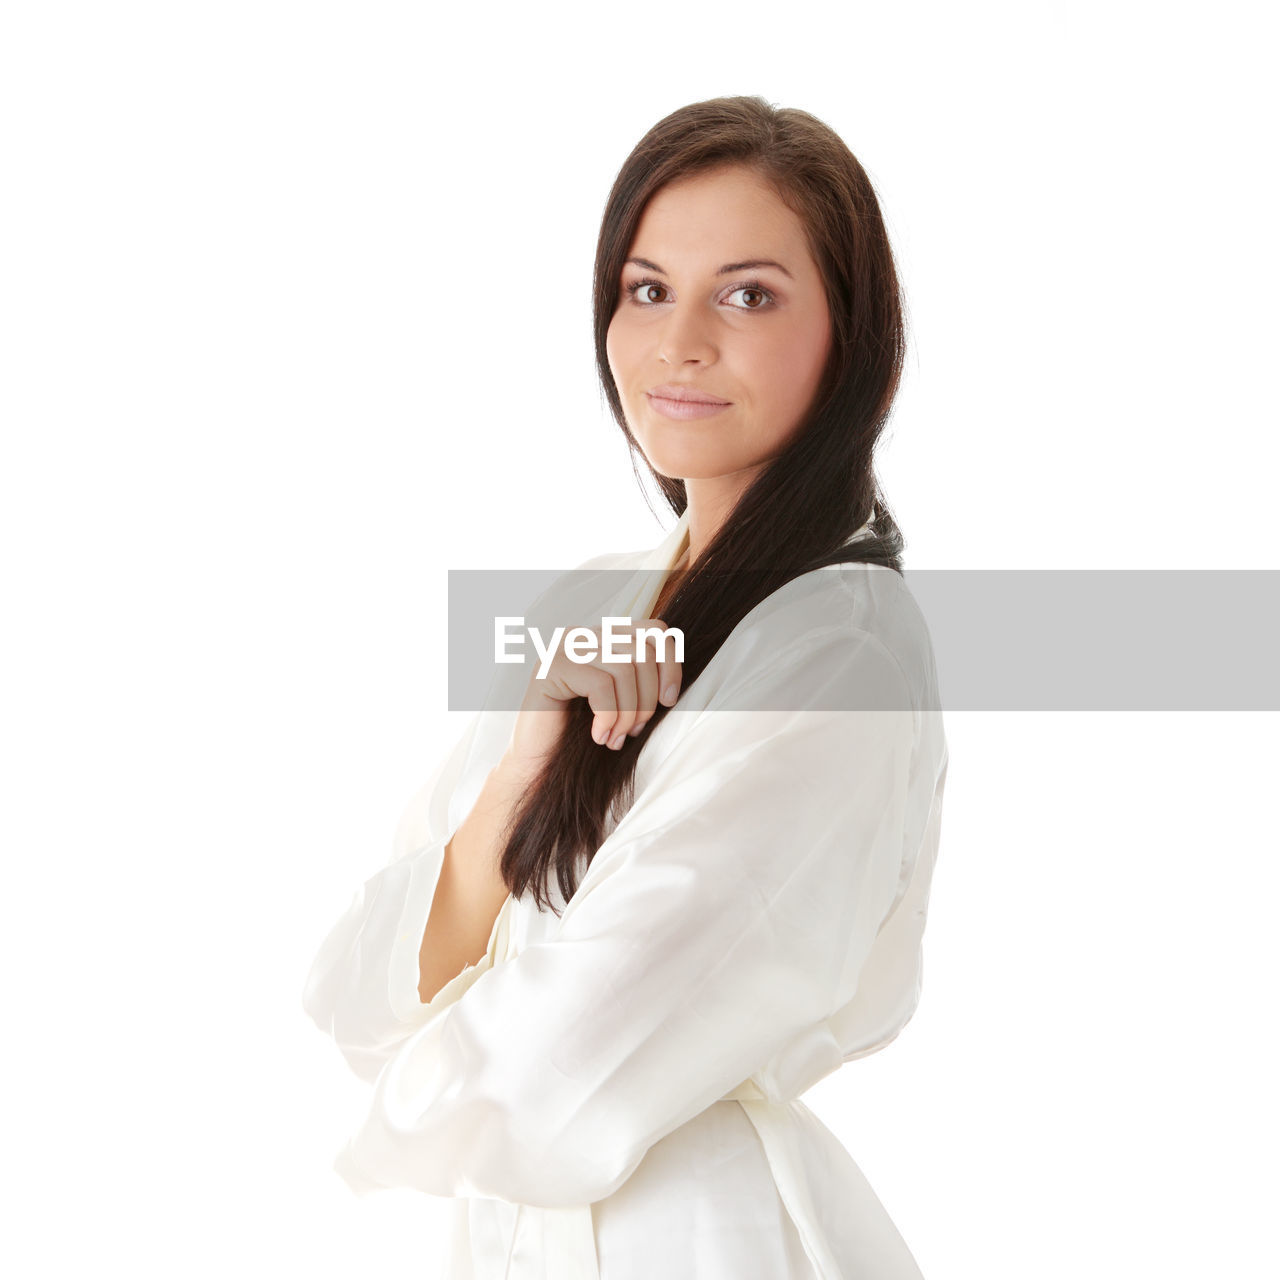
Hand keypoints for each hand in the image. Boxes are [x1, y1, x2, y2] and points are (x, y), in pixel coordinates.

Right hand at [505, 616, 682, 769]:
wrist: (538, 766)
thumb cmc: (581, 739)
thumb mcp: (623, 705)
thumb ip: (642, 683)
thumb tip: (671, 687)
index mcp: (604, 638)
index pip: (655, 630)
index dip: (671, 664)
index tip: (668, 701)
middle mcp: (584, 636)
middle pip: (643, 650)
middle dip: (648, 698)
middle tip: (634, 730)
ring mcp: (564, 648)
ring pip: (625, 668)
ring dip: (628, 712)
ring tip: (616, 738)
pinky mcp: (550, 668)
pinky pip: (601, 685)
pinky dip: (608, 716)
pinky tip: (599, 736)